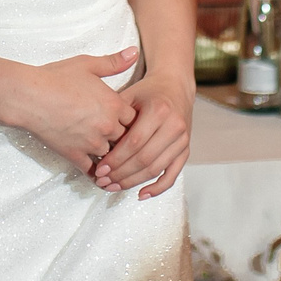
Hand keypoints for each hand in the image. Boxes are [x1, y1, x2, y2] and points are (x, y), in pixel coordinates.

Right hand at [2, 48, 139, 178]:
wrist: (29, 96)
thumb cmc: (56, 78)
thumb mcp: (87, 64)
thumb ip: (113, 62)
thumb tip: (134, 52)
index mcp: (113, 104)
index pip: (136, 119)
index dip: (133, 120)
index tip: (129, 121)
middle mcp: (107, 126)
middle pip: (127, 139)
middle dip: (125, 139)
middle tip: (124, 141)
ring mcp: (91, 143)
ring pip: (112, 156)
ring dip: (112, 156)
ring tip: (114, 158)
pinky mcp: (75, 155)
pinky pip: (92, 170)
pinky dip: (97, 173)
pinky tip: (98, 174)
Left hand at [92, 71, 191, 198]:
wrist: (175, 87)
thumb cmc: (147, 92)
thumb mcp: (130, 95)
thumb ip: (115, 115)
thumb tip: (94, 140)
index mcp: (159, 110)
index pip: (135, 142)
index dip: (116, 159)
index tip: (100, 168)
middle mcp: (174, 126)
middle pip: (145, 158)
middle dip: (121, 173)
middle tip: (103, 181)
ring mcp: (182, 140)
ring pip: (156, 169)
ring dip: (133, 182)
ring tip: (113, 186)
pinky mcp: (185, 150)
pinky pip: (172, 174)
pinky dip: (157, 188)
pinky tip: (141, 194)